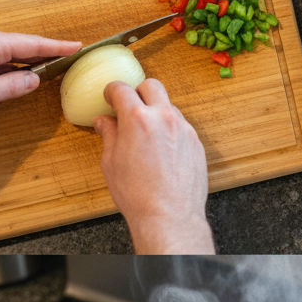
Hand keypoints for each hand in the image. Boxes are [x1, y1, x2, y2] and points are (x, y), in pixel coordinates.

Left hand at [0, 32, 80, 101]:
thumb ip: (8, 86)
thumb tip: (33, 81)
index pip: (32, 43)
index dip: (57, 46)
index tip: (76, 46)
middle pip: (24, 45)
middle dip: (47, 52)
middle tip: (69, 57)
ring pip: (12, 51)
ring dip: (31, 60)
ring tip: (50, 67)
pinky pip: (2, 57)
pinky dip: (15, 65)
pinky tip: (22, 73)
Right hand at [93, 79, 214, 254]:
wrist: (170, 215)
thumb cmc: (138, 194)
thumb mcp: (112, 162)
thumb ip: (109, 135)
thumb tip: (104, 121)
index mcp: (138, 119)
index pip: (122, 89)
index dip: (112, 92)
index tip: (110, 98)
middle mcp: (164, 119)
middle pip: (152, 86)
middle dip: (138, 92)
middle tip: (130, 108)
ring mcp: (184, 130)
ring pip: (169, 107)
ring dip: (157, 113)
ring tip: (147, 135)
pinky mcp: (196, 143)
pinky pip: (182, 126)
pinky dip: (170, 130)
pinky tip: (163, 150)